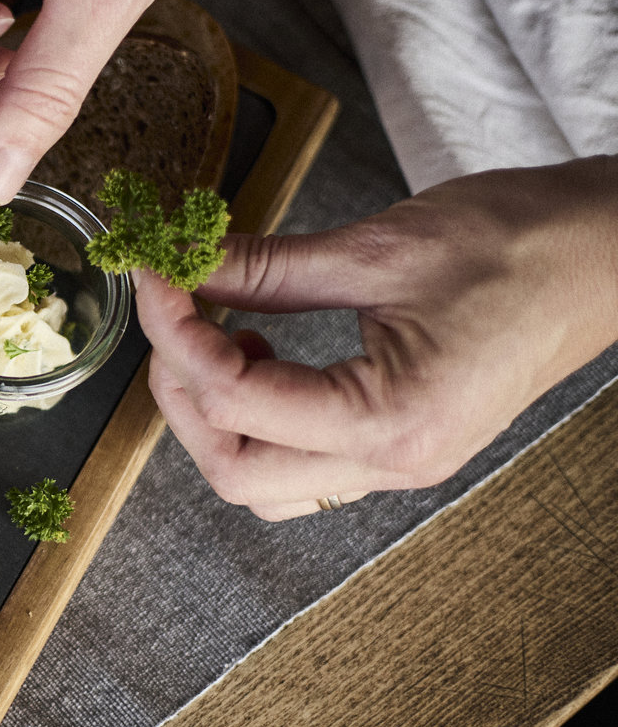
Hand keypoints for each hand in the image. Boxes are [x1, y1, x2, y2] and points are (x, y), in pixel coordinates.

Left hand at [136, 156, 617, 519]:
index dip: (175, 334)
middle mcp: (394, 463)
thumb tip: (183, 266)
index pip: (238, 399)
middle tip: (174, 316)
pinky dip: (257, 419)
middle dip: (183, 394)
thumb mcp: (378, 247)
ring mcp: (398, 464)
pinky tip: (261, 352)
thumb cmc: (522, 243)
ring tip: (220, 336)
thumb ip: (266, 267)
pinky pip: (300, 464)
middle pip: (234, 471)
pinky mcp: (400, 445)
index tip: (154, 276)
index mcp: (392, 420)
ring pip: (261, 482)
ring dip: (217, 417)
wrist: (611, 254)